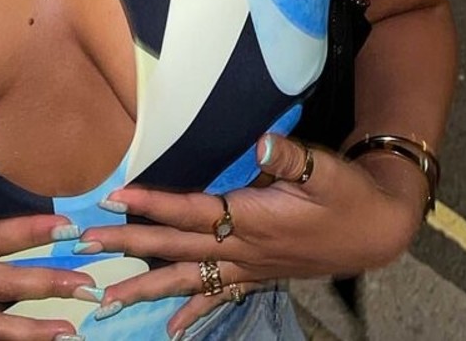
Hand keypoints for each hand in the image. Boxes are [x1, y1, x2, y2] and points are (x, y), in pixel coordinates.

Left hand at [72, 133, 424, 338]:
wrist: (378, 228)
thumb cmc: (347, 192)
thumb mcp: (323, 167)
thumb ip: (288, 156)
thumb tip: (260, 142)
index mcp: (251, 218)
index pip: (190, 211)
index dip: (152, 205)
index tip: (114, 199)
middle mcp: (244, 249)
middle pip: (176, 248)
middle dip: (130, 246)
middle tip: (87, 244)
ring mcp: (250, 266)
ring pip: (189, 278)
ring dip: (148, 286)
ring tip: (110, 299)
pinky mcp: (260, 274)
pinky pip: (219, 296)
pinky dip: (194, 311)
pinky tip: (174, 330)